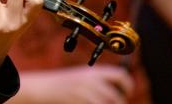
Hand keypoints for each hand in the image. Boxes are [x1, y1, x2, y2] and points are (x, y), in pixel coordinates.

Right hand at [19, 65, 133, 103]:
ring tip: (99, 102)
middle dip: (119, 103)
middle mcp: (91, 81)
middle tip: (115, 103)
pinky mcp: (81, 102)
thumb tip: (120, 92)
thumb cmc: (63, 84)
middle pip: (116, 96)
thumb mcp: (81, 77)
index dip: (128, 84)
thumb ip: (98, 82)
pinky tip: (86, 103)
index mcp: (92, 72)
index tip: (126, 92)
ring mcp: (86, 94)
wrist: (43, 88)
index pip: (120, 75)